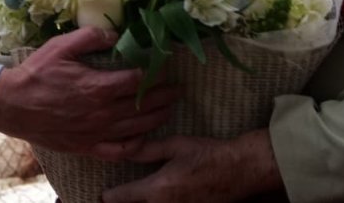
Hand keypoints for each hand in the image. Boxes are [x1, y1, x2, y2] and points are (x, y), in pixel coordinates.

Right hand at [0, 27, 178, 158]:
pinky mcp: (87, 146)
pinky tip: (143, 138)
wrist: (11, 105)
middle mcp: (102, 113)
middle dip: (164, 96)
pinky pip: (118, 151)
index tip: (165, 66)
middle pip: (143, 106)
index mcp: (98, 87)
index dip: (155, 72)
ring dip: (157, 118)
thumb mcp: (61, 46)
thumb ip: (91, 37)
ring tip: (169, 109)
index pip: (138, 80)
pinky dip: (136, 146)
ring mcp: (96, 133)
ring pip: (136, 129)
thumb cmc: (35, 74)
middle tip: (178, 89)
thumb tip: (115, 34)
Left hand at [100, 130, 282, 202]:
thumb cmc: (208, 154)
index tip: (103, 194)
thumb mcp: (176, 146)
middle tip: (110, 199)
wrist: (239, 171)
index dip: (110, 195)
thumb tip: (125, 149)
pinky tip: (158, 199)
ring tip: (135, 198)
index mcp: (157, 188)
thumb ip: (147, 150)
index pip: (122, 197)